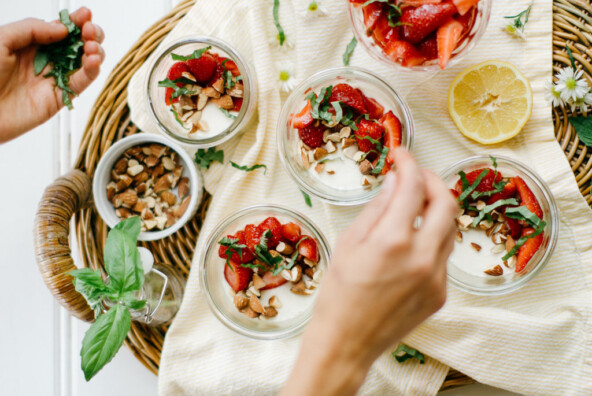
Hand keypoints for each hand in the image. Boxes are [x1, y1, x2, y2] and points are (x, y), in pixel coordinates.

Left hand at [0, 7, 104, 142]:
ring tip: (92, 47)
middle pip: (78, 45)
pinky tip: (93, 60)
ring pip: (85, 62)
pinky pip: (82, 82)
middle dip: (90, 34)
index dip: (76, 21)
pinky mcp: (62, 97)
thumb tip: (62, 29)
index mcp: (32, 44)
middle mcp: (47, 60)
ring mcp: (56, 78)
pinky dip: (93, 70)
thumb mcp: (1, 40)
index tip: (85, 14)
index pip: (61, 29)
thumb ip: (31, 29)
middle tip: (89, 30)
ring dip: (95, 51)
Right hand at [282, 149, 457, 395]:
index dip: (408, 162)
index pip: (413, 186)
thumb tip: (394, 181)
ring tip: (413, 205)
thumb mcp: (349, 243)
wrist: (347, 342)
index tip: (400, 154)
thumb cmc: (338, 294)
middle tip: (414, 174)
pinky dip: (431, 237)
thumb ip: (377, 209)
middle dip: (432, 180)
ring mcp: (436, 277)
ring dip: (435, 208)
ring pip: (450, 228)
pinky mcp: (441, 293)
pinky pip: (443, 254)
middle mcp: (422, 257)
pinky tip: (410, 241)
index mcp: (393, 241)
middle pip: (447, 201)